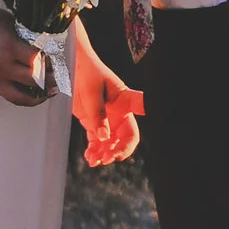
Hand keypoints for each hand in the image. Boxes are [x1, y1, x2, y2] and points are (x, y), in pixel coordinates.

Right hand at [0, 3, 53, 105]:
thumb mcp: (8, 22)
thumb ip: (23, 36)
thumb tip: (40, 46)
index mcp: (10, 47)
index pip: (38, 62)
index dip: (51, 63)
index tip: (56, 60)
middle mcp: (2, 66)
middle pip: (33, 81)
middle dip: (49, 81)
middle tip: (58, 78)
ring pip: (19, 97)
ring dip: (37, 98)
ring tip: (46, 94)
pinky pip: (6, 94)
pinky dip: (19, 94)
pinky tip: (27, 90)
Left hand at [71, 43, 143, 167]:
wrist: (69, 67)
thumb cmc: (86, 71)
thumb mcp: (91, 92)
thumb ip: (97, 115)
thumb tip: (103, 137)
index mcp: (125, 100)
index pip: (143, 108)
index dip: (154, 116)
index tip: (159, 125)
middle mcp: (119, 112)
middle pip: (127, 137)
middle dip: (119, 150)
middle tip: (108, 158)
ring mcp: (107, 119)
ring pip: (111, 143)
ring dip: (104, 154)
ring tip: (95, 160)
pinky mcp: (93, 123)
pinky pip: (97, 142)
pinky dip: (94, 151)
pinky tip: (90, 157)